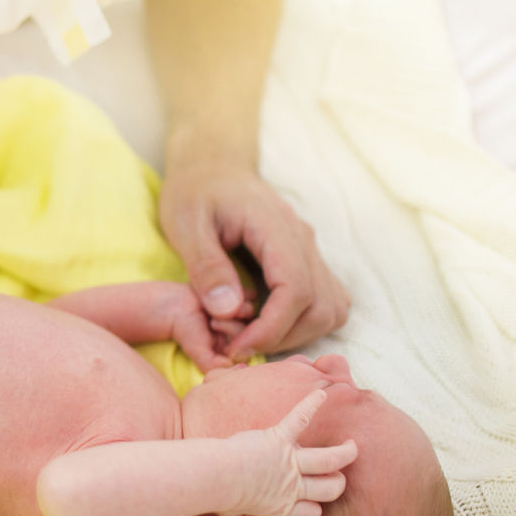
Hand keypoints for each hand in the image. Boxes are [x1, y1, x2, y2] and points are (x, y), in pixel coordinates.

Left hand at [159, 160, 349, 359]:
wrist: (213, 167)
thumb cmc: (195, 192)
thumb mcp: (186, 224)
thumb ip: (206, 265)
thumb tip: (229, 310)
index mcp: (274, 226)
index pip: (296, 289)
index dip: (271, 329)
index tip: (237, 348)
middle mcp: (303, 239)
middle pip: (321, 307)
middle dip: (282, 337)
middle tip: (235, 345)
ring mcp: (310, 251)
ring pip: (330, 309)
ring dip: (295, 335)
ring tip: (247, 336)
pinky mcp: (307, 262)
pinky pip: (324, 302)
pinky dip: (301, 324)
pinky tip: (262, 324)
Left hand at [219, 388, 355, 515]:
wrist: (216, 477)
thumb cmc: (219, 494)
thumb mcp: (234, 512)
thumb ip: (241, 514)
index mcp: (282, 507)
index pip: (313, 514)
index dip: (315, 508)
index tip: (313, 503)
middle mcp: (291, 486)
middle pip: (331, 489)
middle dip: (338, 482)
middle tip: (341, 473)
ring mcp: (288, 462)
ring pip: (329, 460)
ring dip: (344, 453)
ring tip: (352, 446)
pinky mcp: (279, 439)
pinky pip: (300, 420)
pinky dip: (310, 405)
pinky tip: (321, 394)